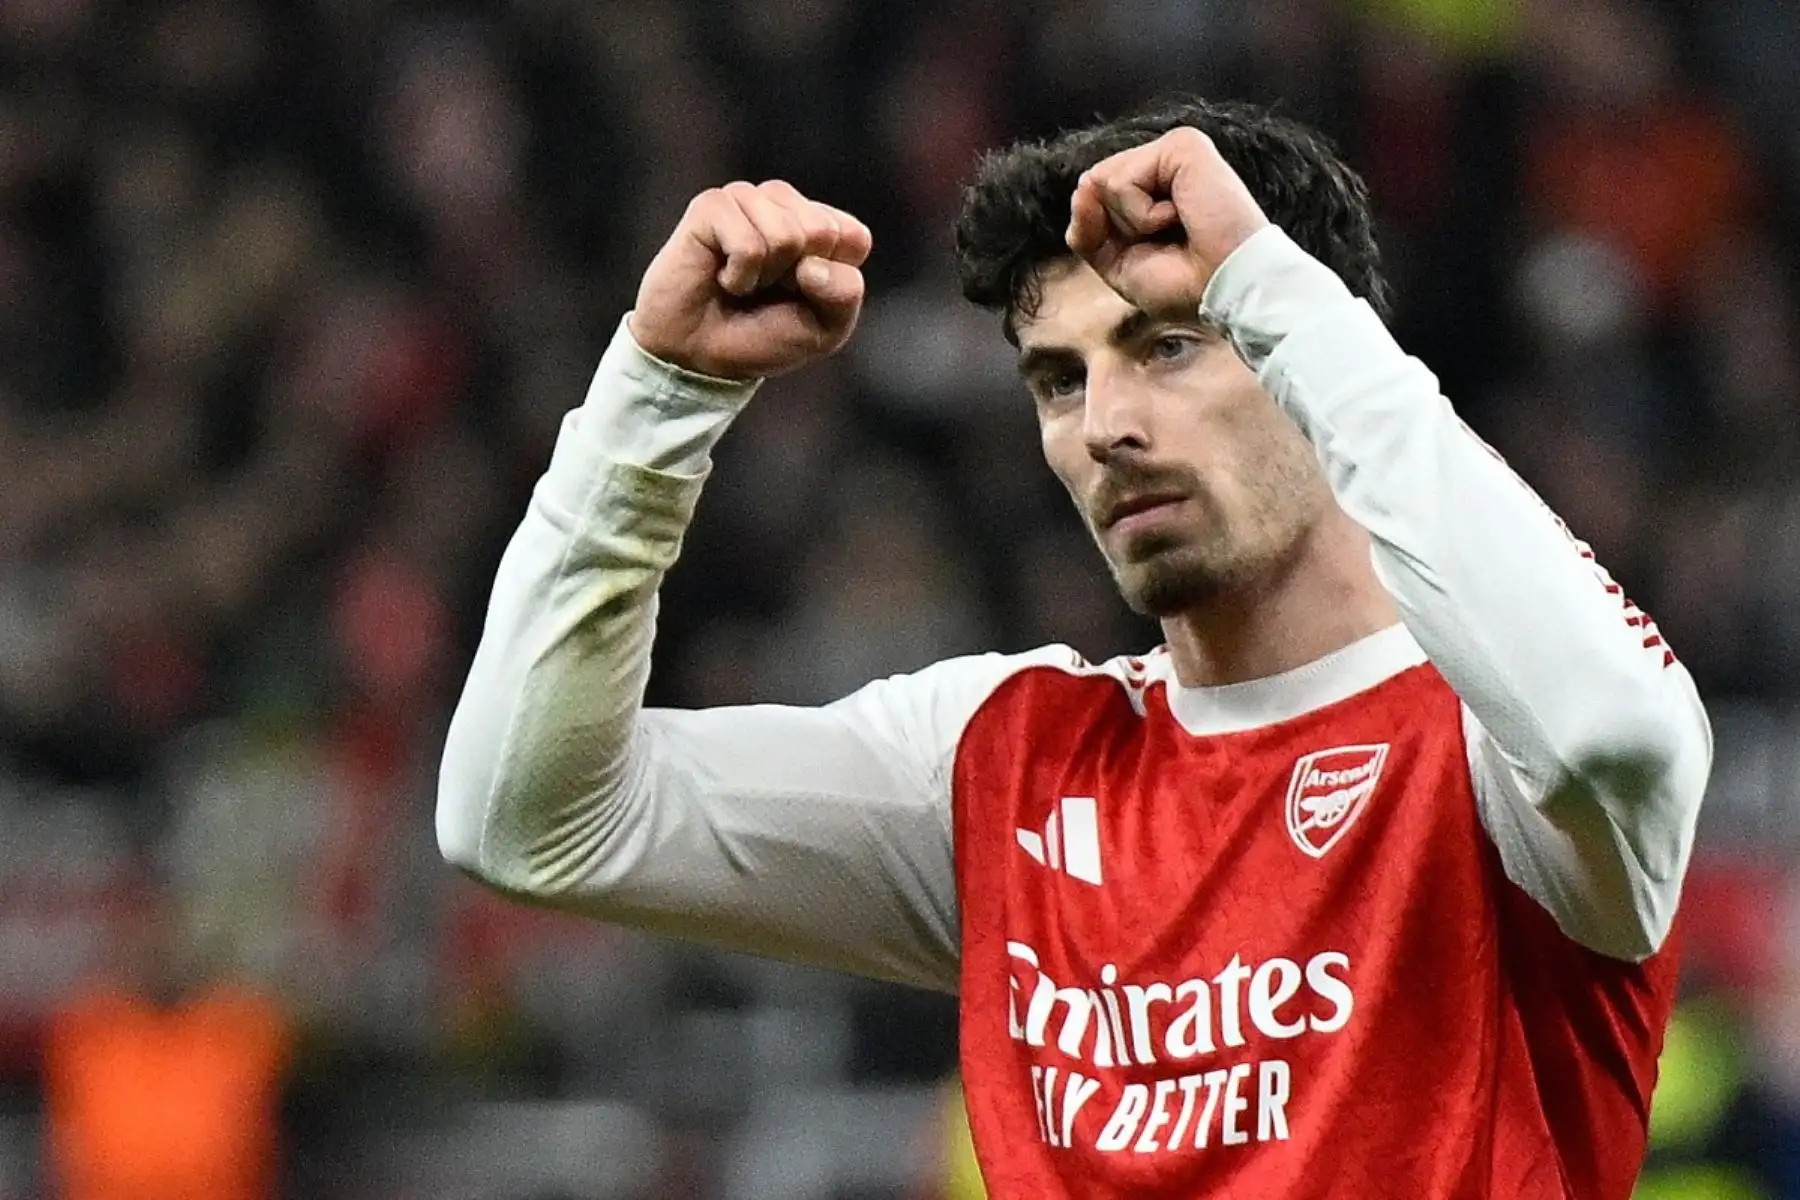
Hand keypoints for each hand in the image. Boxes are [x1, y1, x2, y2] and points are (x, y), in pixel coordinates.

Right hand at [629, 180, 872, 380]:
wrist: (700, 356)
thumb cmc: (763, 338)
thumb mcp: (824, 329)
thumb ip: (844, 295)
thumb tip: (812, 265)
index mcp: (821, 225)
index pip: (853, 238)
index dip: (832, 282)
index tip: (801, 296)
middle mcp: (785, 204)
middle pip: (821, 232)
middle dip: (796, 278)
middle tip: (767, 290)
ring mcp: (748, 199)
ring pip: (785, 235)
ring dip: (764, 277)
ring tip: (744, 282)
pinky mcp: (712, 206)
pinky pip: (748, 245)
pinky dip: (739, 276)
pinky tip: (722, 277)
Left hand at [1065, 127, 1270, 316]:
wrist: (1226, 289)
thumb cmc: (1185, 284)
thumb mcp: (1119, 266)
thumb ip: (1088, 231)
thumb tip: (1083, 184)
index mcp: (1153, 188)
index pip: (1094, 197)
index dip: (1105, 235)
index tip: (1155, 253)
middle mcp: (1162, 164)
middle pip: (1094, 187)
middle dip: (1119, 229)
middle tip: (1168, 241)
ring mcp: (1172, 152)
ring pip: (1103, 181)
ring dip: (1133, 223)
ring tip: (1177, 227)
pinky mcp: (1181, 145)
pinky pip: (1121, 180)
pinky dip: (1142, 214)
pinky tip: (1180, 216)